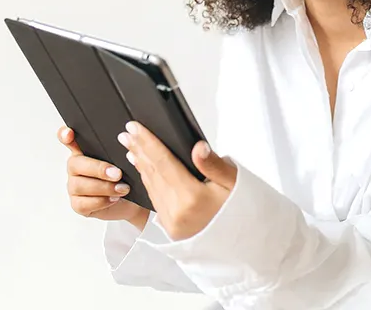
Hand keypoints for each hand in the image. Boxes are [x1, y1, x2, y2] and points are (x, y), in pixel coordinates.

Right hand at [59, 127, 148, 229]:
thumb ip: (119, 150)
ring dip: (104, 187)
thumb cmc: (125, 177)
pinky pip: (84, 203)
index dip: (65, 135)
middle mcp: (76, 167)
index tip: (69, 133)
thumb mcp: (123, 160)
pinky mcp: (77, 204)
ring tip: (122, 188)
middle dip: (98, 169)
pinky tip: (114, 198)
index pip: (68, 140)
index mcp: (84, 151)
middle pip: (76, 164)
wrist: (130, 201)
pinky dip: (102, 201)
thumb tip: (128, 142)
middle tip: (118, 173)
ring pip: (80, 185)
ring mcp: (74, 186)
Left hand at [119, 121, 236, 240]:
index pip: (163, 162)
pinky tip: (144, 171)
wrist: (244, 244)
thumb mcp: (235, 183)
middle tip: (126, 133)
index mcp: (192, 198)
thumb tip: (197, 147)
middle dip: (138, 151)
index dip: (147, 143)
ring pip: (150, 187)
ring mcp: (171, 222)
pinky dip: (148, 182)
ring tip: (131, 148)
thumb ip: (214, 164)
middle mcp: (176, 212)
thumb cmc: (241, 211)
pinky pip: (154, 199)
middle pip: (152, 173)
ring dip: (140, 165)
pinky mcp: (170, 228)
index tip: (134, 127)